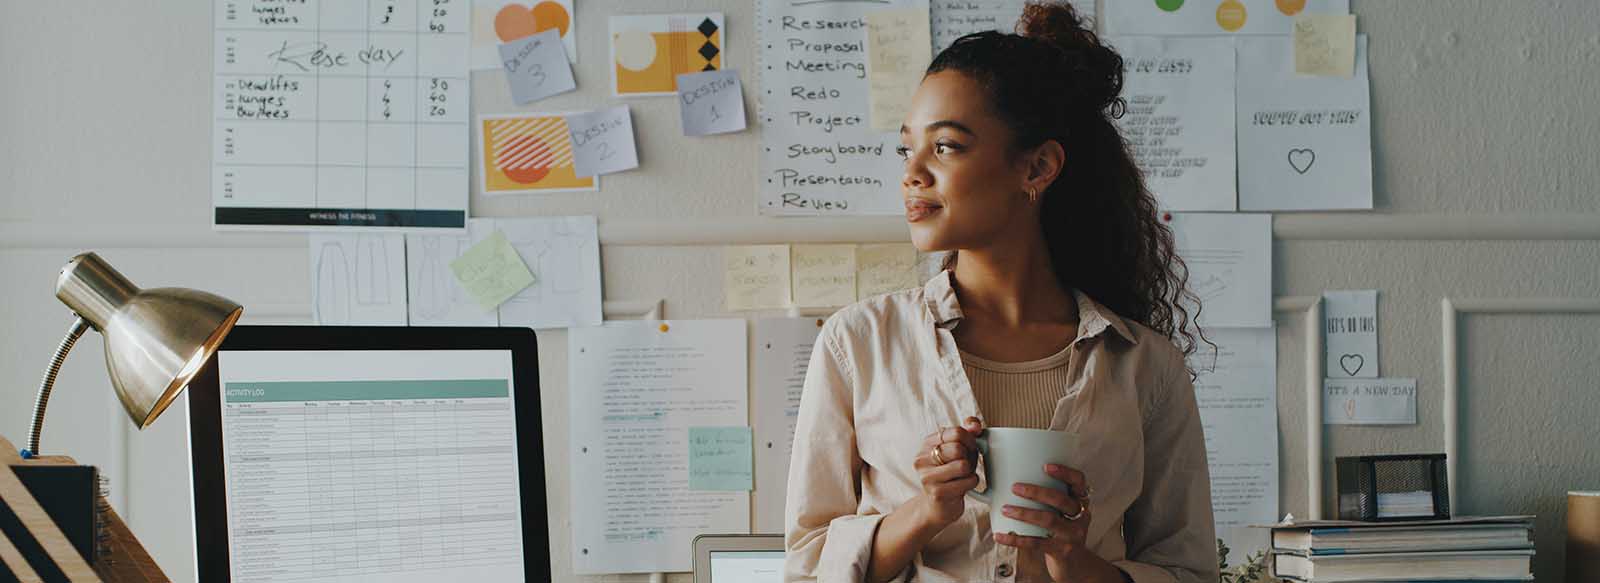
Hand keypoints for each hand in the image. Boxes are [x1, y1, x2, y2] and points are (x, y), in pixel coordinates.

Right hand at [911, 417, 984, 531]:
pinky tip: (963, 486)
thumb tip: (975, 424)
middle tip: (966, 465)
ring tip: (963, 476)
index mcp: (927, 443)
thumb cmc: (952, 474)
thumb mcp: (959, 450)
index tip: (970, 448)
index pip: (956, 432)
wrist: (938, 506)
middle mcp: (922, 458)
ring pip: (963, 465)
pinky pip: (966, 481)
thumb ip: (968, 432)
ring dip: (970, 471)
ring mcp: (927, 476)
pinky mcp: (936, 492)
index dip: (970, 440)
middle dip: (969, 457)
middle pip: (958, 448)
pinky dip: (971, 483)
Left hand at [994, 464, 1099, 581]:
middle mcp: (1080, 516)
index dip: (1065, 472)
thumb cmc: (1060, 529)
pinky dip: (1015, 539)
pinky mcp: (1061, 551)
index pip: (1079, 481)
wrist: (1074, 563)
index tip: (1045, 466)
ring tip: (1005, 509)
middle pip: (1061, 500)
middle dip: (1037, 492)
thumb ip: (1047, 495)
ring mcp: (1072, 535)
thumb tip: (1009, 475)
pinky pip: (1036, 543)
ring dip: (1024, 513)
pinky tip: (999, 535)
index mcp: (1080, 501)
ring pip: (1048, 520)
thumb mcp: (1062, 511)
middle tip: (1015, 487)